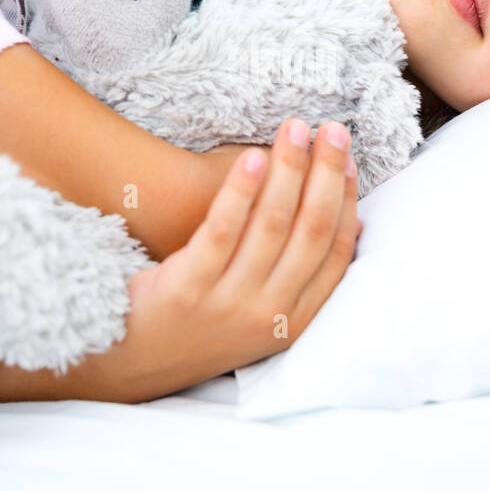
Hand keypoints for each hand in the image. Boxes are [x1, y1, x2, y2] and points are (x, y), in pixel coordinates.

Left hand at [61, 118, 360, 403]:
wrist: (135, 361)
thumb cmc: (204, 322)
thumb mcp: (265, 313)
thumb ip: (303, 276)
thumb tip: (353, 221)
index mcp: (295, 318)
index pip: (336, 250)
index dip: (345, 200)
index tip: (348, 159)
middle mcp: (270, 314)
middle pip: (311, 231)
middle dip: (326, 174)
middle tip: (333, 129)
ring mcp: (231, 304)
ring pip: (273, 225)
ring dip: (289, 170)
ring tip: (294, 129)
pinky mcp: (190, 290)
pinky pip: (222, 231)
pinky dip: (241, 192)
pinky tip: (251, 157)